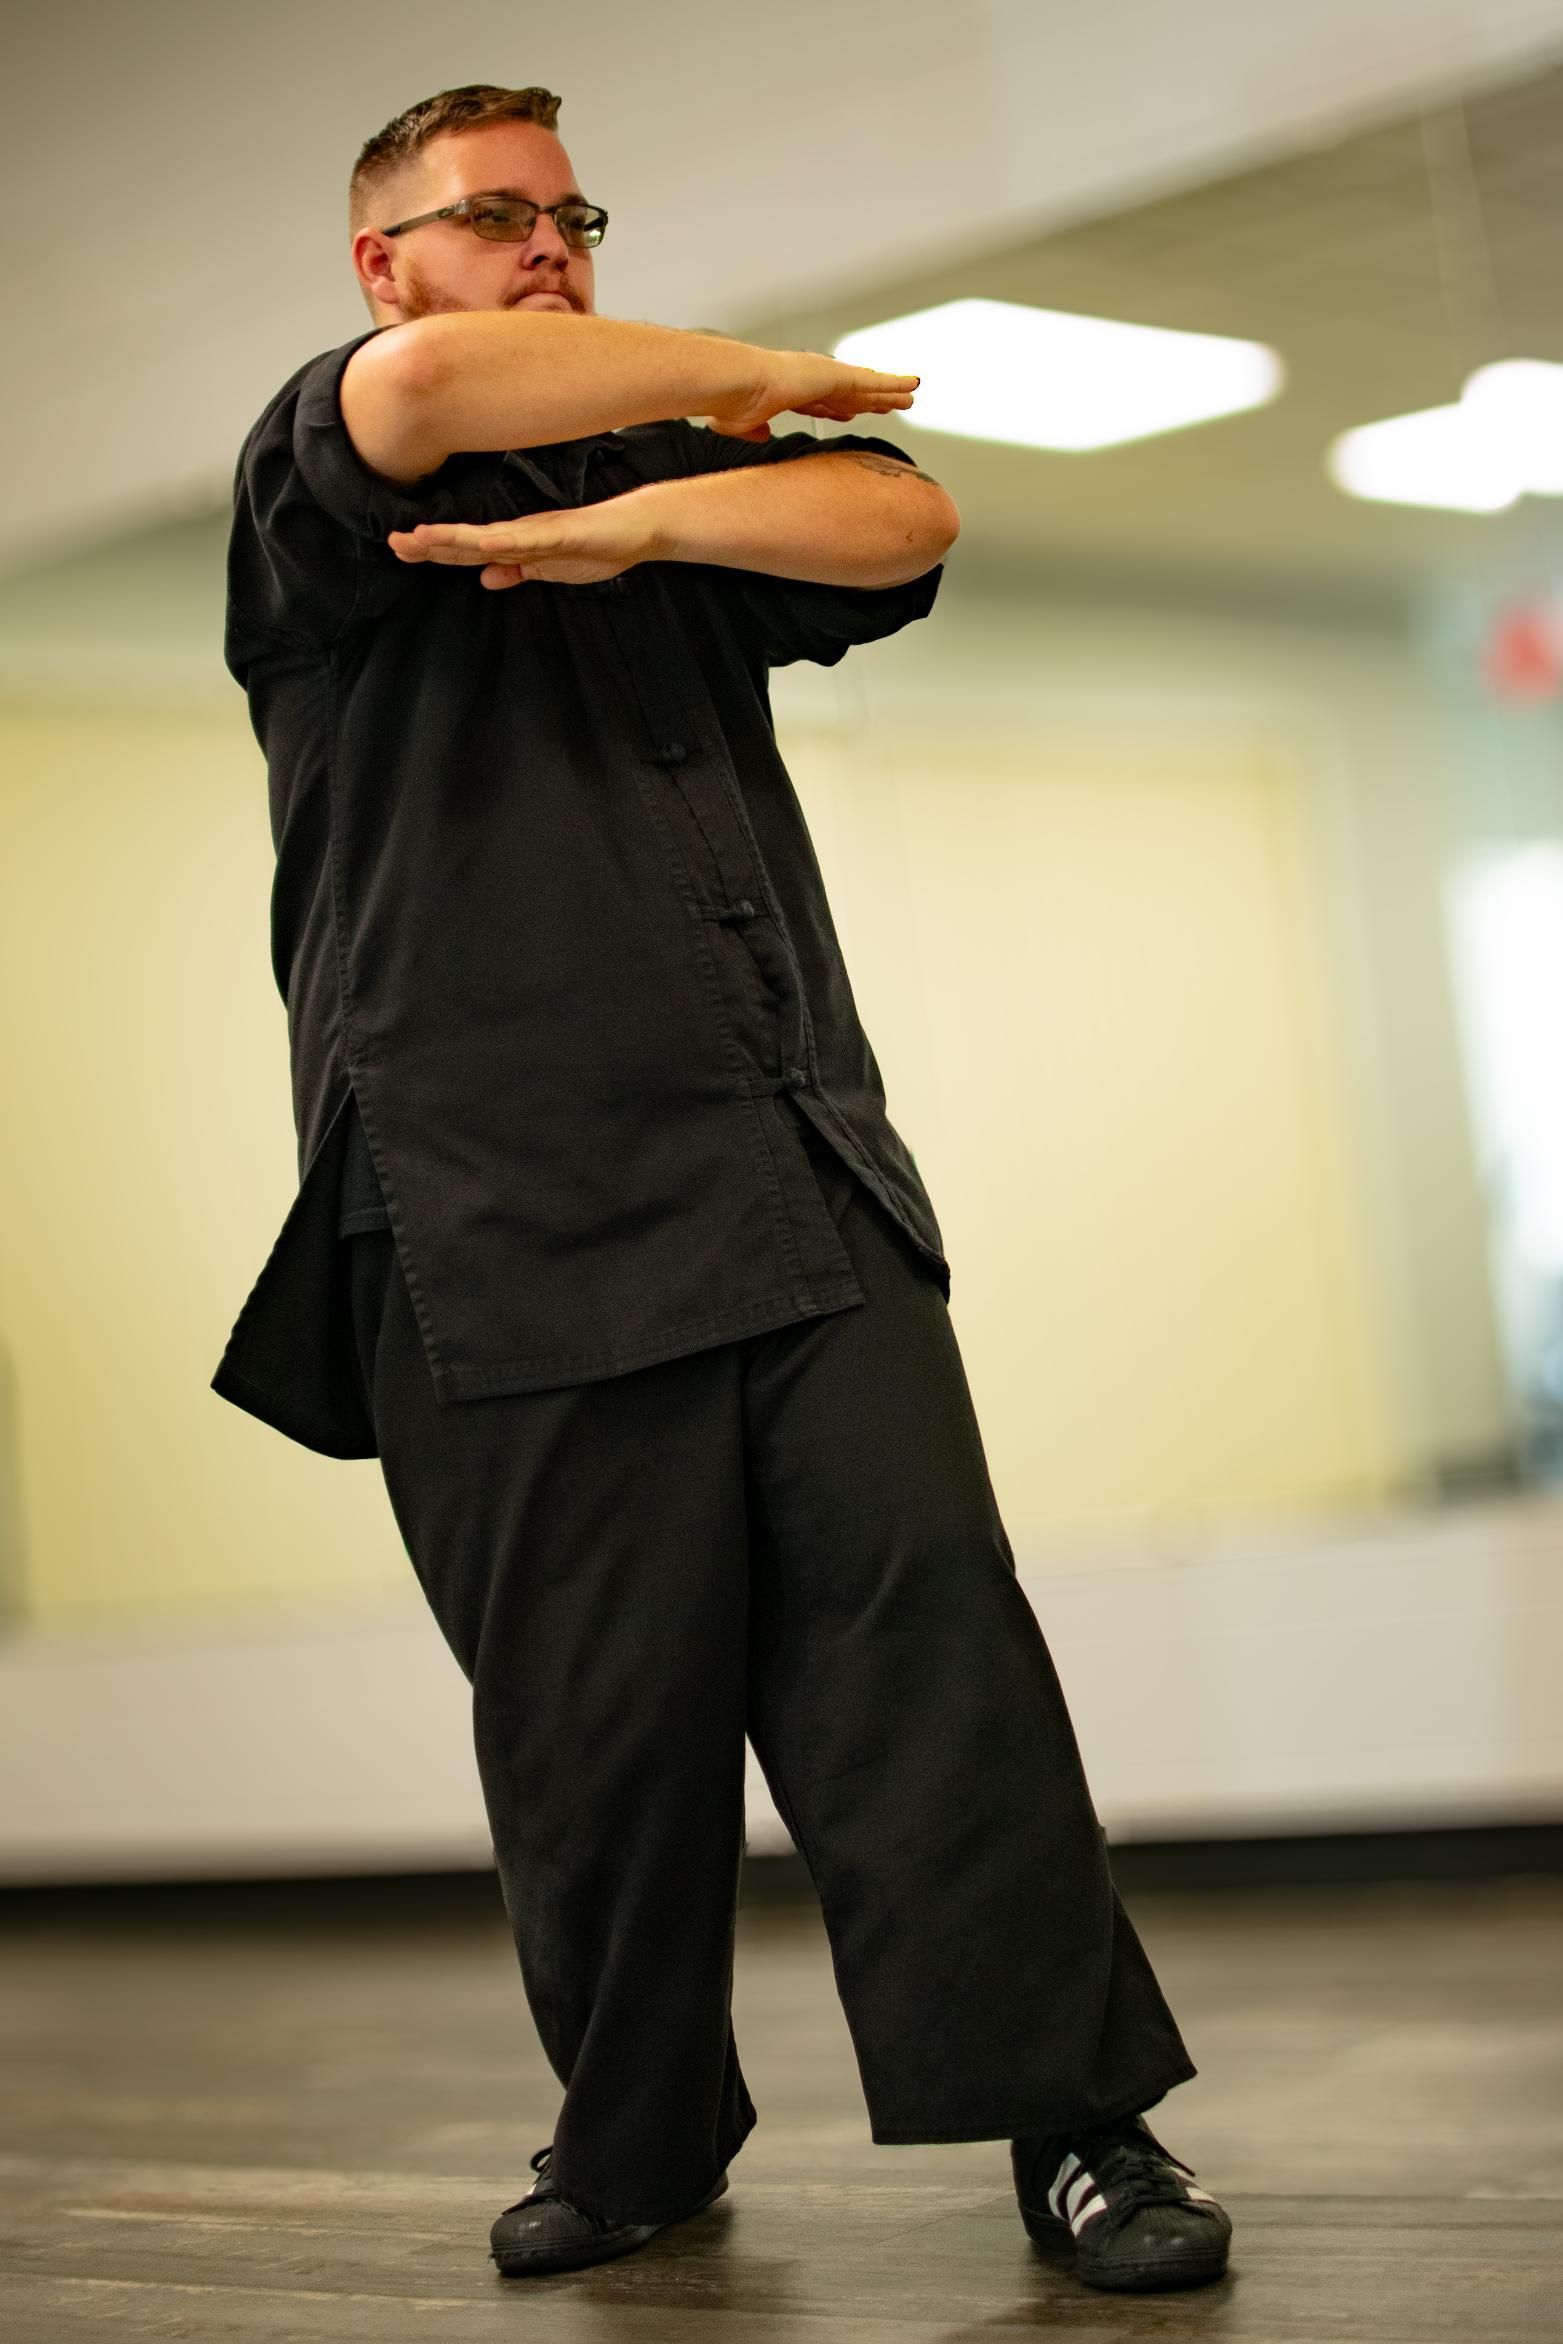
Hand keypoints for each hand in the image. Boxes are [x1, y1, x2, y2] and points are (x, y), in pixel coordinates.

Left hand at [386, 490, 662, 589]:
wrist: (637, 529)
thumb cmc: (598, 547)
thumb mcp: (549, 569)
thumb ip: (518, 571)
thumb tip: (485, 577)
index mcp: (517, 545)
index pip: (468, 550)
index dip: (435, 550)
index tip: (402, 548)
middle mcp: (520, 534)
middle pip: (468, 541)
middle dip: (431, 544)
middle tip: (393, 543)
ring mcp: (539, 532)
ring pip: (489, 537)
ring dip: (455, 539)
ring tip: (421, 538)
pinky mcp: (561, 533)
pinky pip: (528, 539)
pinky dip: (502, 541)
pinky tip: (480, 543)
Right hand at [700, 349, 918, 441]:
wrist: (737, 385)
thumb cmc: (732, 403)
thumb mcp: (741, 425)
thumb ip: (754, 430)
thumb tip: (762, 437)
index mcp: (790, 391)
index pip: (820, 401)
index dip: (837, 407)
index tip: (850, 411)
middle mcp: (811, 379)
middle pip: (848, 393)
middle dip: (868, 399)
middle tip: (888, 404)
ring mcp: (826, 376)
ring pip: (867, 388)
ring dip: (889, 392)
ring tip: (910, 397)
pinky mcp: (837, 375)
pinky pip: (874, 382)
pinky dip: (895, 383)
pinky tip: (912, 386)